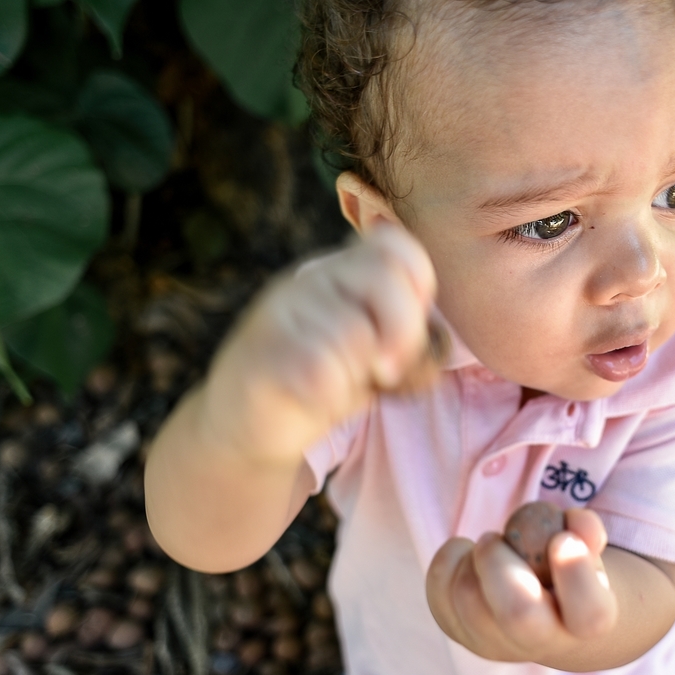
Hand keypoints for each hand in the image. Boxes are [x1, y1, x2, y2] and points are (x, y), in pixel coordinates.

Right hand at [198, 224, 437, 466]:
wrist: (240, 427)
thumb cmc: (317, 388)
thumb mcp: (367, 353)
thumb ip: (400, 334)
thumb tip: (434, 341)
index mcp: (335, 274)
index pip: (393, 246)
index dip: (418, 284)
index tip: (413, 331)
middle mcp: (306, 283)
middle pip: (383, 276)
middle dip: (403, 332)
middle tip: (388, 372)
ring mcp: (279, 316)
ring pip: (355, 332)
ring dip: (360, 373)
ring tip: (338, 387)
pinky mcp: (261, 358)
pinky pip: (321, 372)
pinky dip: (332, 397)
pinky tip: (315, 403)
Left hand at [425, 509, 617, 662]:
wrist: (542, 614)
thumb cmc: (567, 571)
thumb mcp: (585, 549)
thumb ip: (586, 530)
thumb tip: (576, 522)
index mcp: (585, 623)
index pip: (589, 614)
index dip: (576, 575)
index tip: (562, 539)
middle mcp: (540, 642)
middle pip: (517, 615)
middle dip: (499, 564)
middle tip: (493, 537)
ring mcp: (494, 644)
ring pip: (468, 598)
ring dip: (472, 557)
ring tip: (489, 545)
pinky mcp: (459, 632)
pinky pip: (439, 592)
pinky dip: (448, 559)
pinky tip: (466, 554)